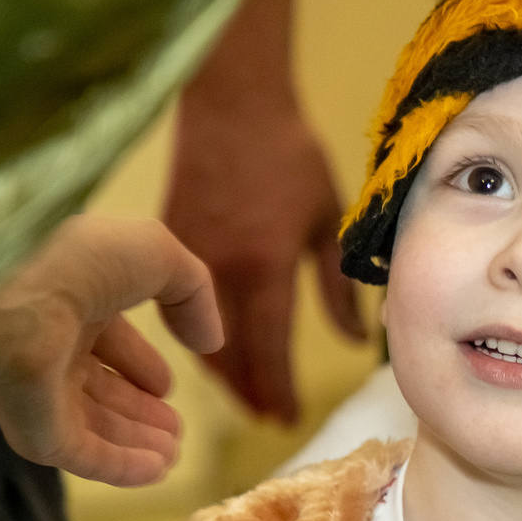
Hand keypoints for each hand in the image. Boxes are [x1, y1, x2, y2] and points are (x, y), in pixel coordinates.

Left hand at [0, 215, 222, 487]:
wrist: (12, 296)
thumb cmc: (77, 260)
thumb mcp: (154, 254)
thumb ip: (192, 290)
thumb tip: (209, 342)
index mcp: (69, 297)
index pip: (107, 339)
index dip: (139, 362)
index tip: (166, 386)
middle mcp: (49, 344)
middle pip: (100, 388)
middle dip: (138, 408)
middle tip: (175, 428)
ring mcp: (38, 391)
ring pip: (95, 426)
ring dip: (137, 441)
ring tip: (174, 454)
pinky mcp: (36, 431)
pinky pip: (85, 456)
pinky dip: (123, 467)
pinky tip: (156, 471)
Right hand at [163, 0, 362, 423]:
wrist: (231, 101)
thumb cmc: (288, 153)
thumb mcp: (328, 219)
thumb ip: (339, 287)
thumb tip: (356, 341)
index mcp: (265, 268)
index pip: (270, 349)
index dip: (278, 390)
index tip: (288, 418)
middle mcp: (219, 273)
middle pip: (228, 356)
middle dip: (247, 394)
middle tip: (267, 419)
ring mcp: (186, 260)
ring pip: (196, 336)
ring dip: (220, 373)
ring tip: (243, 395)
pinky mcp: (165, 242)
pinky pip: (176, 307)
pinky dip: (195, 335)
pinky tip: (212, 347)